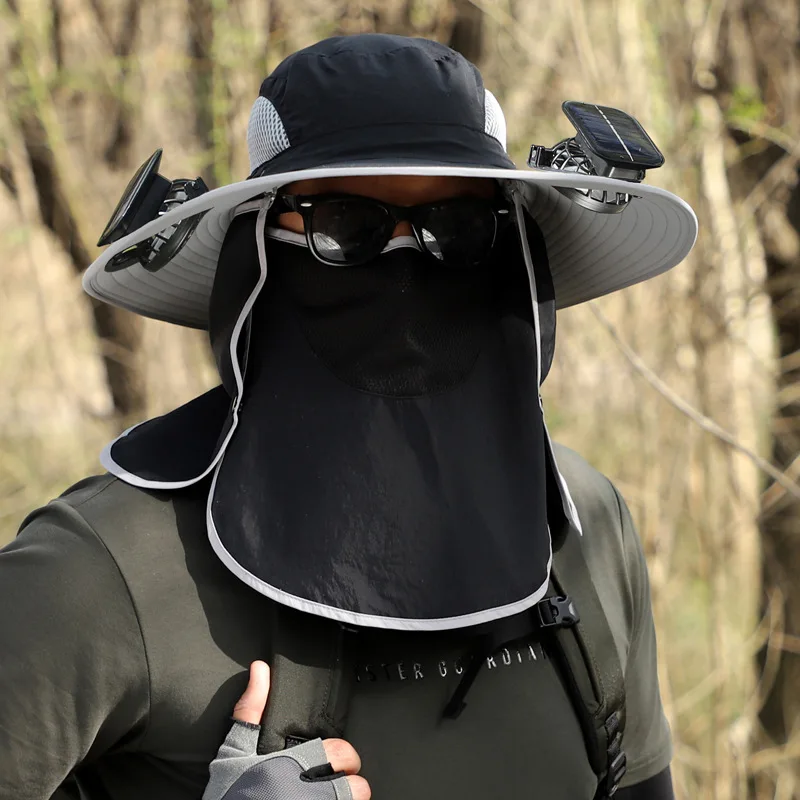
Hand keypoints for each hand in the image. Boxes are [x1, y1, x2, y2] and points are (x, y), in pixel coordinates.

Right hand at [203, 660, 370, 799]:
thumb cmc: (228, 796)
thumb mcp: (235, 751)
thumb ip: (251, 710)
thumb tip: (260, 670)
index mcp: (293, 766)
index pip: (341, 753)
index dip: (342, 756)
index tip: (333, 759)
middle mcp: (307, 794)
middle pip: (356, 786)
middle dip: (350, 783)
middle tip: (337, 782)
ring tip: (333, 798)